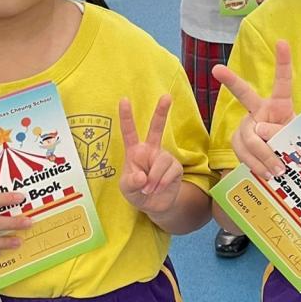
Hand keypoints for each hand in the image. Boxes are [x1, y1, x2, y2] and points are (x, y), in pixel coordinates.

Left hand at [118, 96, 183, 217]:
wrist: (154, 205)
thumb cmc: (137, 192)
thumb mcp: (127, 189)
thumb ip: (131, 182)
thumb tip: (143, 177)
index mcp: (135, 152)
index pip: (129, 132)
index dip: (126, 117)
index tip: (124, 100)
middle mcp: (151, 150)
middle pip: (156, 128)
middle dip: (162, 112)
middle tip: (166, 96)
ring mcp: (164, 157)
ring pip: (161, 161)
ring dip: (154, 179)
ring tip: (149, 189)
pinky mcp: (176, 167)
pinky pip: (170, 172)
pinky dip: (161, 183)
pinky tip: (158, 189)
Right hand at [212, 40, 294, 177]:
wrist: (278, 165)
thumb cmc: (291, 147)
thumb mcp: (295, 140)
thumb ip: (282, 133)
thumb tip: (259, 130)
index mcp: (280, 105)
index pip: (282, 82)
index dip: (283, 62)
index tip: (282, 42)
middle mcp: (259, 110)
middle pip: (245, 96)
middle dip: (232, 82)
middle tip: (218, 70)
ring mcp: (247, 125)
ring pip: (250, 137)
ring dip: (264, 156)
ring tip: (278, 171)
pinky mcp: (237, 141)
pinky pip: (243, 151)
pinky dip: (256, 164)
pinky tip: (266, 174)